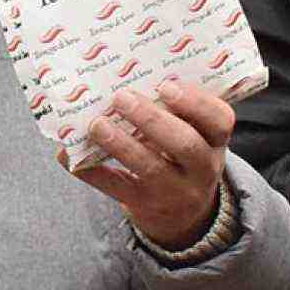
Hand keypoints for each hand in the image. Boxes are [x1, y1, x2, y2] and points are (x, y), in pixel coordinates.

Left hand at [67, 80, 232, 250]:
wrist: (184, 214)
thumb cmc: (181, 154)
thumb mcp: (194, 133)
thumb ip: (175, 109)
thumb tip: (123, 75)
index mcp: (215, 140)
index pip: (220, 120)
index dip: (195, 103)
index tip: (165, 86)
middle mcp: (202, 167)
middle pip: (185, 145)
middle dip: (151, 120)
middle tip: (121, 97)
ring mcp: (175, 190)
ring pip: (150, 168)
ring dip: (121, 144)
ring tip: (96, 123)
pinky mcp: (145, 204)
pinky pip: (116, 187)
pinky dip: (91, 171)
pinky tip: (69, 154)